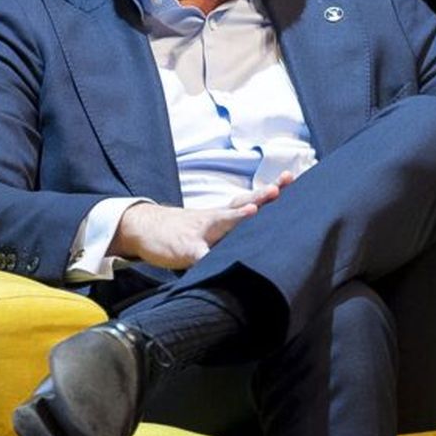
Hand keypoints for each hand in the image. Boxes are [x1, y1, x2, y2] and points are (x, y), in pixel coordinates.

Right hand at [112, 172, 294, 269]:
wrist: (145, 227)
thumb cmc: (186, 230)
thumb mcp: (212, 228)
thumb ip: (235, 231)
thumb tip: (265, 235)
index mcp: (223, 215)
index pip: (250, 199)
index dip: (269, 191)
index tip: (290, 177)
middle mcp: (215, 219)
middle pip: (240, 205)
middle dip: (260, 197)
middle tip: (277, 189)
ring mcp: (201, 232)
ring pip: (221, 223)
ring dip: (236, 216)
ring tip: (252, 210)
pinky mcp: (186, 249)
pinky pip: (198, 254)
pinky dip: (206, 256)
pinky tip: (213, 258)